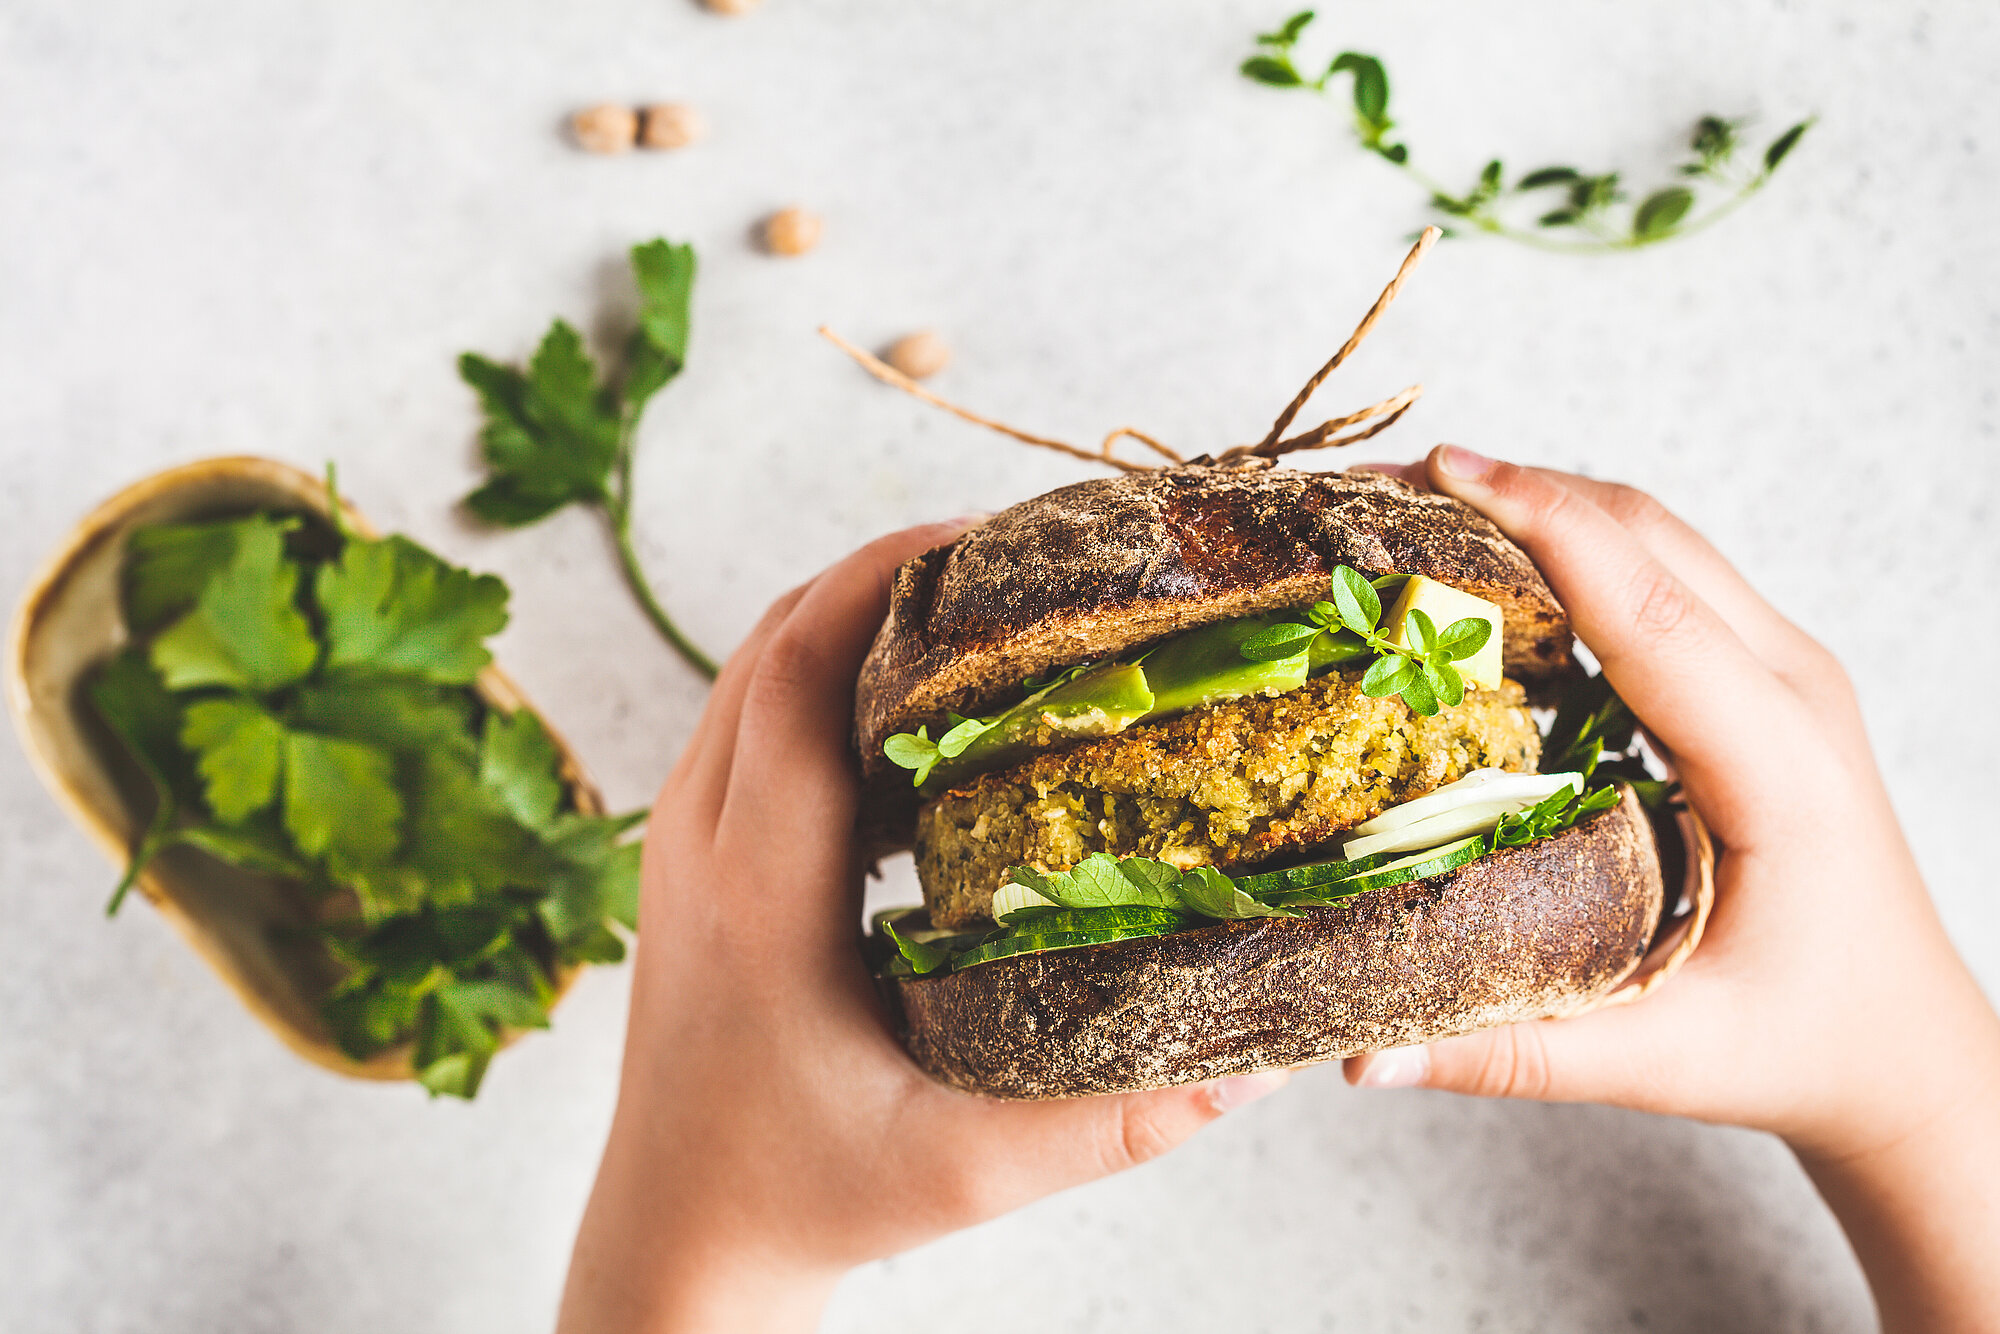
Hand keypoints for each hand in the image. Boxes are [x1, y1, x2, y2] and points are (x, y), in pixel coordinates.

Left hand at [557, 521, 1286, 1333]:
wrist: (679, 1235)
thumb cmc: (807, 1196)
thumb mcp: (968, 1169)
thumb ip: (1116, 1121)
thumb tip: (1261, 1062)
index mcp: (760, 894)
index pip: (800, 673)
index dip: (885, 579)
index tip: (988, 536)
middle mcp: (700, 843)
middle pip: (773, 637)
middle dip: (883, 571)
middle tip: (1012, 556)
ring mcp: (679, 843)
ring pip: (753, 667)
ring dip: (849, 614)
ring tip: (977, 606)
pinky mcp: (687, 858)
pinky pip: (748, 717)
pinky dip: (821, 673)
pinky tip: (917, 704)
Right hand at [1344, 446, 1999, 1331]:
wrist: (1907, 1047)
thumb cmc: (1806, 1044)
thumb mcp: (1663, 1058)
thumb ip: (1512, 1051)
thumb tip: (1359, 1058)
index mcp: (1778, 761)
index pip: (1649, 607)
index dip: (1541, 525)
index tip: (1439, 475)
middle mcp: (1793, 688)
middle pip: (1648, 535)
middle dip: (1515, 491)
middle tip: (1385, 488)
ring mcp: (1786, 672)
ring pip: (1658, 537)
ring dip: (1543, 505)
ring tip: (1418, 509)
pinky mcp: (1763, 677)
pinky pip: (1664, 573)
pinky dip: (1575, 544)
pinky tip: (1494, 567)